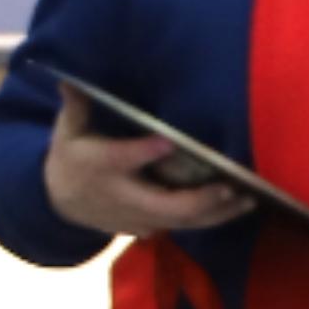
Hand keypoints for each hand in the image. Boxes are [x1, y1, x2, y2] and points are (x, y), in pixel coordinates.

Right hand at [41, 91, 255, 239]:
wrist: (59, 203)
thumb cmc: (71, 157)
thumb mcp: (67, 130)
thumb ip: (76, 106)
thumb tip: (70, 80)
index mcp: (101, 165)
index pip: (122, 159)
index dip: (144, 152)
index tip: (168, 142)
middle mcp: (122, 196)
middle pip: (165, 206)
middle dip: (201, 199)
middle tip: (232, 186)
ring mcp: (136, 217)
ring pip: (181, 222)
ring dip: (216, 213)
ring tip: (248, 201)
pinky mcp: (148, 228)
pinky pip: (183, 227)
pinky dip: (210, 219)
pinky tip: (235, 209)